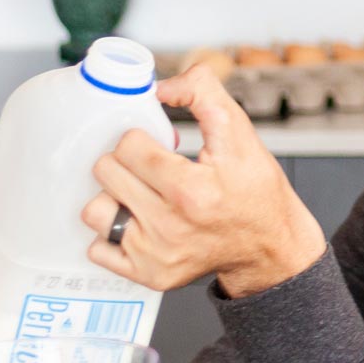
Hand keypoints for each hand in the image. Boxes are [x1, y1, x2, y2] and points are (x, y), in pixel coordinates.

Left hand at [81, 66, 326, 297]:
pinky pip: (96, 249)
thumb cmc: (255, 190)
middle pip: (106, 173)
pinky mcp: (149, 275)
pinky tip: (138, 224)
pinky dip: (112, 234)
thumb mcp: (240, 134)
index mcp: (190, 190)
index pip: (128, 146)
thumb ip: (204, 93)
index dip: (141, 139)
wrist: (269, 244)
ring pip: (94, 211)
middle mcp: (170, 226)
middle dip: (126, 163)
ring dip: (114, 198)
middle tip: (149, 169)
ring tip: (140, 196)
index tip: (158, 147)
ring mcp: (157, 255)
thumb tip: (160, 87)